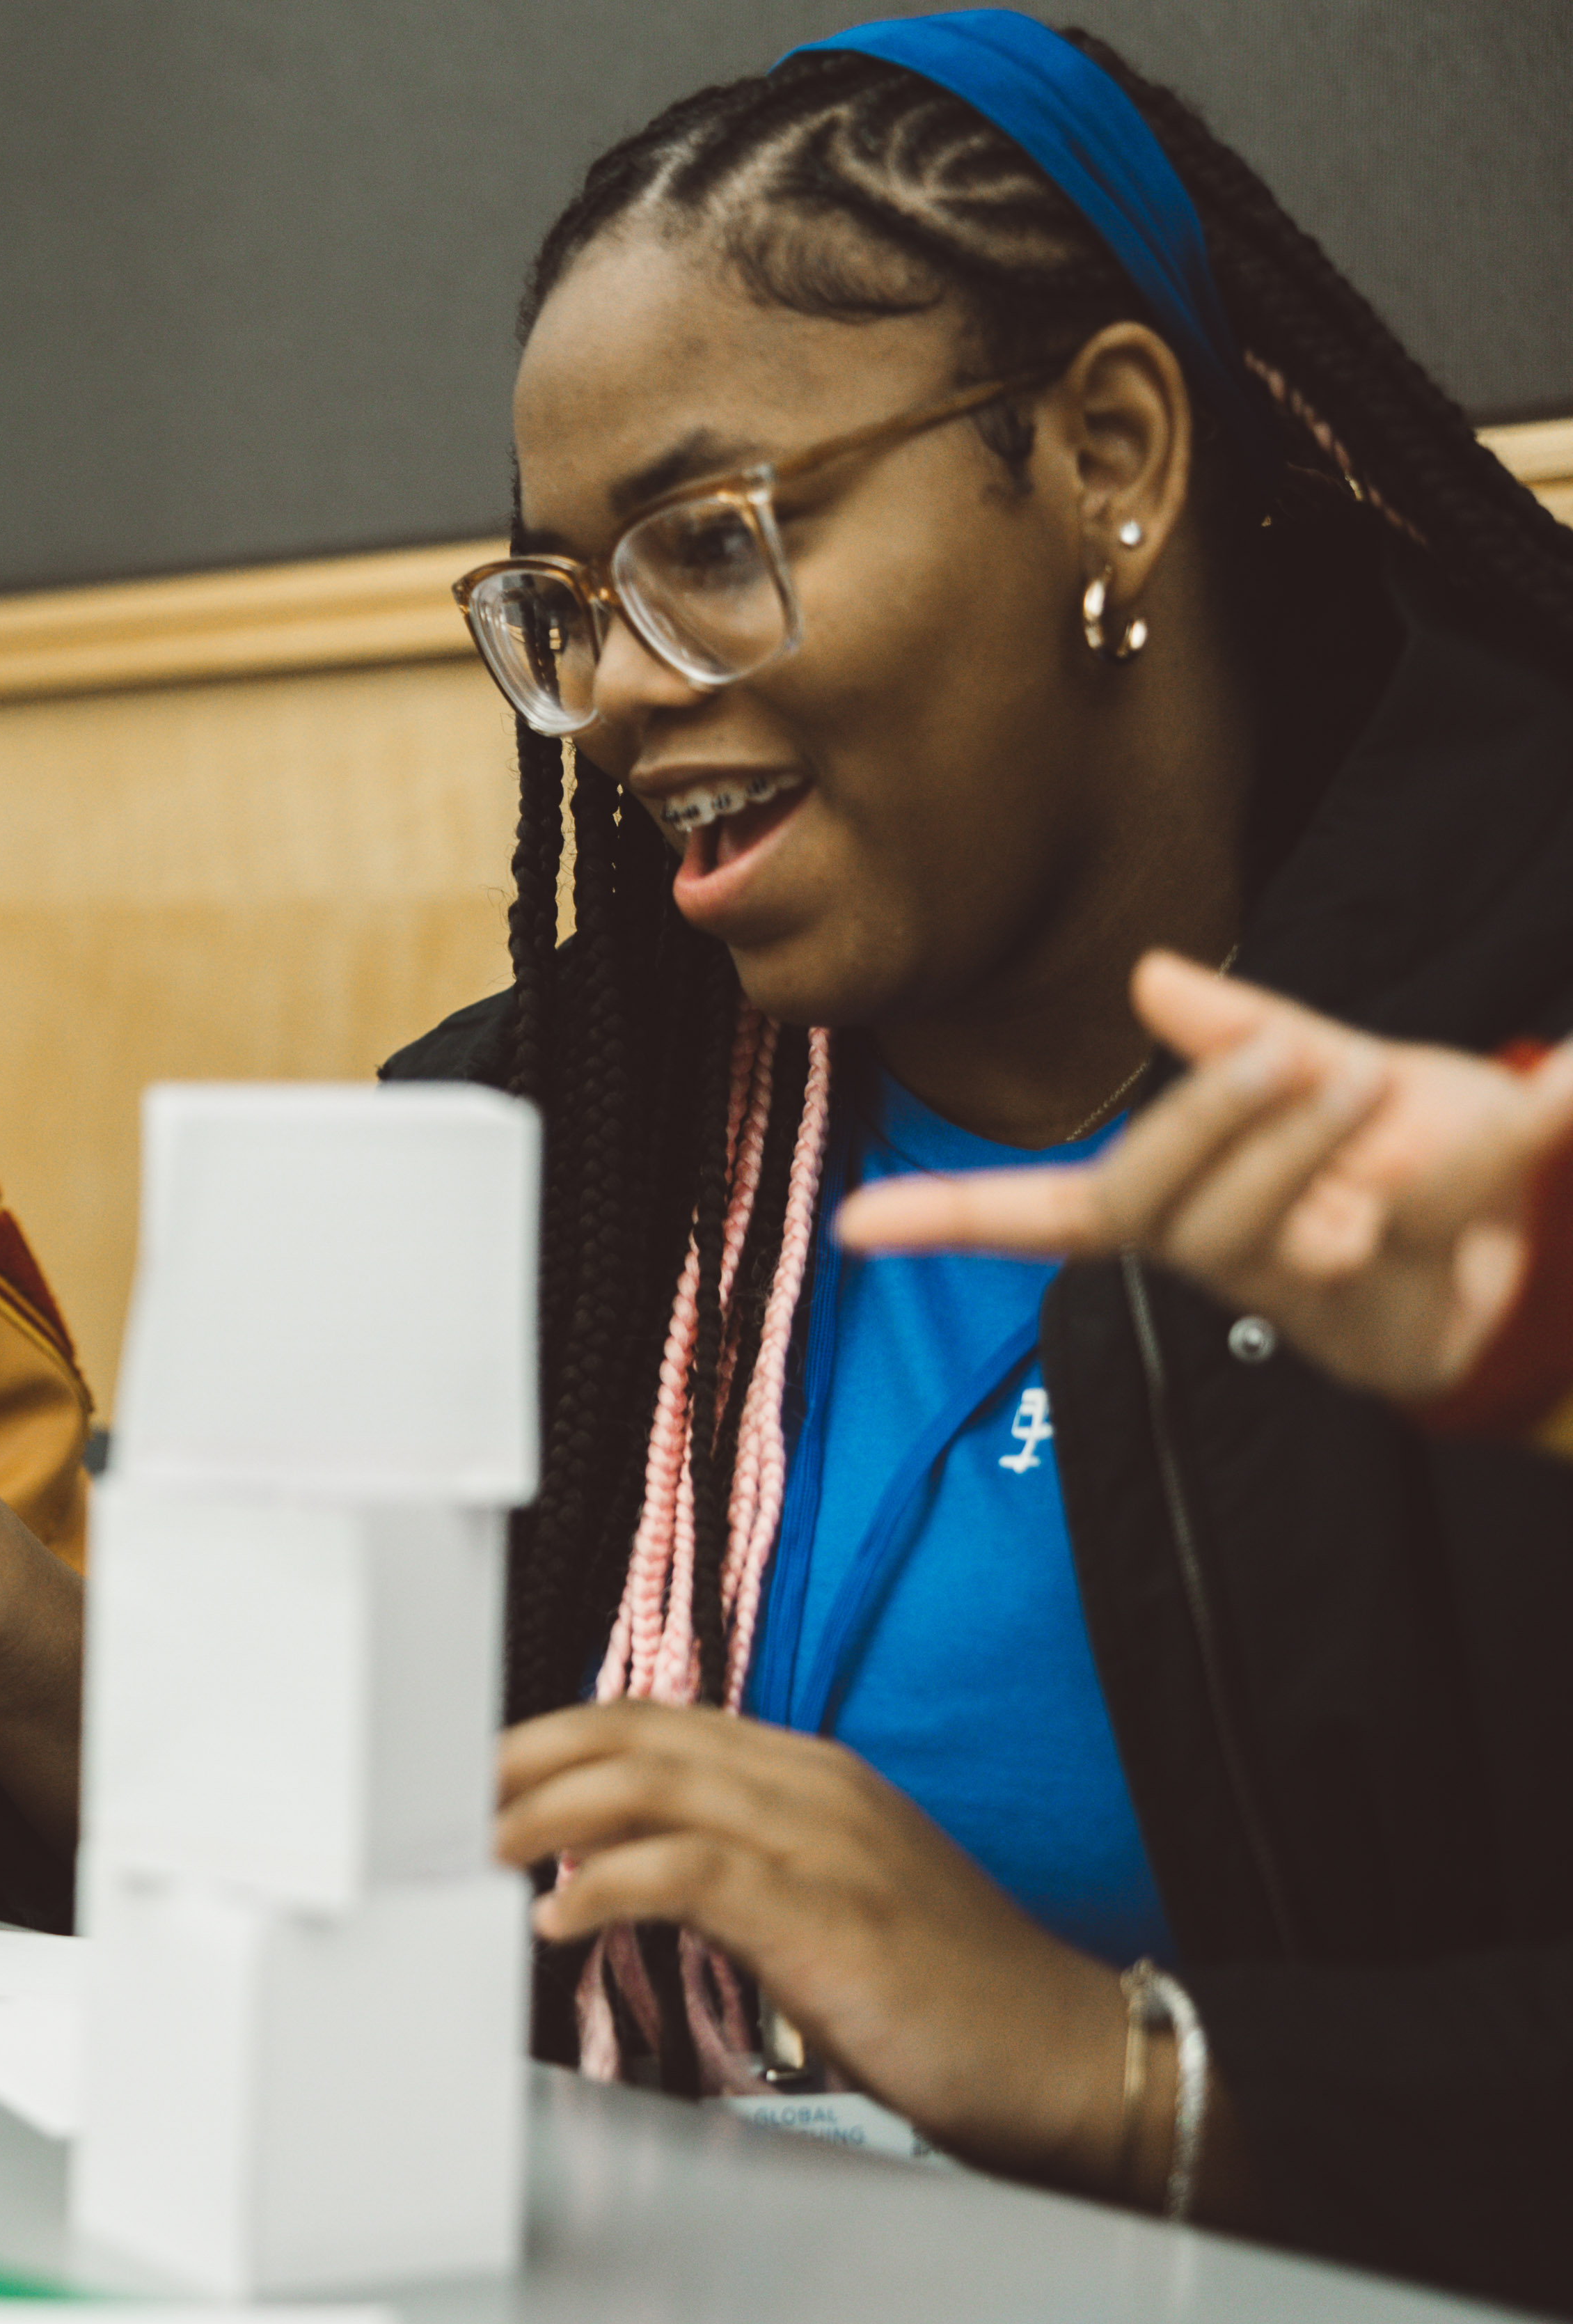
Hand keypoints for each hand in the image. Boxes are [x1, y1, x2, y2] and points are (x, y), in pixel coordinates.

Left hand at [496, 1704, 1141, 2194]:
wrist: (1067, 2058)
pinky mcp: (830, 1913)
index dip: (550, 1738)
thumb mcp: (814, 1904)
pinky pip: (693, 1870)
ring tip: (474, 1850)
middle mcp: (810, 1786)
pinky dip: (610, 1884)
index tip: (473, 1773)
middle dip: (522, 1758)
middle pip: (632, 1735)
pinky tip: (558, 1915)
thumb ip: (721, 1867)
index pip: (649, 1722)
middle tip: (439, 1795)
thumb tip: (603, 1865)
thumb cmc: (937, 1995)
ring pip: (650, 1785)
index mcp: (804, 1774)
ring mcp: (824, 1842)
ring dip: (544, 1813)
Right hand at [837, 950, 1572, 1403]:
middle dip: (1199, 1122)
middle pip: (1147, 1205)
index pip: (1048, 1214)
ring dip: (1296, 1148)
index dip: (951, 1216)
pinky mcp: (1377, 1318)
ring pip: (1245, 1232)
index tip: (850, 1228)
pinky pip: (1374, 1242)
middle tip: (1283, 1052)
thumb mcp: (1331, 1064)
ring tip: (1362, 1090)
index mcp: (1187, 1194)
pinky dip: (1429, 1178)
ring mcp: (1292, 1291)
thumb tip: (1145, 974)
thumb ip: (1240, 1029)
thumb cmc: (1408, 1152)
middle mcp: (1217, 1252)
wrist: (1537, 1238)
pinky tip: (1466, 1149)